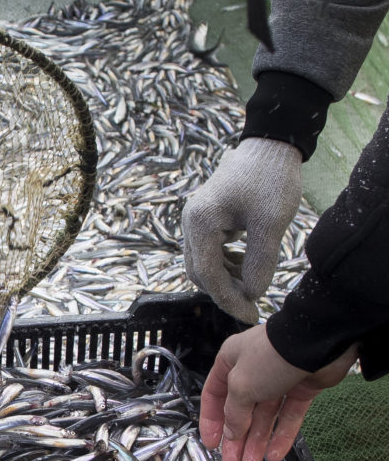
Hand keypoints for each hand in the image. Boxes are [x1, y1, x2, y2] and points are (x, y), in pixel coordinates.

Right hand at [182, 137, 301, 322]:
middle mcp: (190, 223)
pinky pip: (209, 253)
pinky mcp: (204, 221)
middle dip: (225, 291)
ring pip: (203, 265)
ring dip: (225, 279)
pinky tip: (247, 265)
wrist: (268, 147)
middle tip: (254, 305)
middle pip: (200, 273)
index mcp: (201, 222)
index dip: (229, 298)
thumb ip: (260, 260)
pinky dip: (226, 265)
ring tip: (253, 283)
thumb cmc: (270, 179)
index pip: (208, 274)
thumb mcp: (271, 222)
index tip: (251, 313)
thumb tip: (253, 293)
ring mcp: (194, 222)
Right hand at [199, 324, 356, 460]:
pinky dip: (281, 436)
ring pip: (264, 417)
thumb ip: (233, 413)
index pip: (214, 395)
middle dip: (237, 438)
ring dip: (257, 441)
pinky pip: (289, 416)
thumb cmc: (268, 358)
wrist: (317, 343)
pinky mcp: (302, 389)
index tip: (212, 445)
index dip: (212, 421)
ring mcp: (278, 381)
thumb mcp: (240, 385)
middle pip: (241, 410)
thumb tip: (231, 434)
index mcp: (230, 362)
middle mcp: (252, 371)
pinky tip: (274, 455)